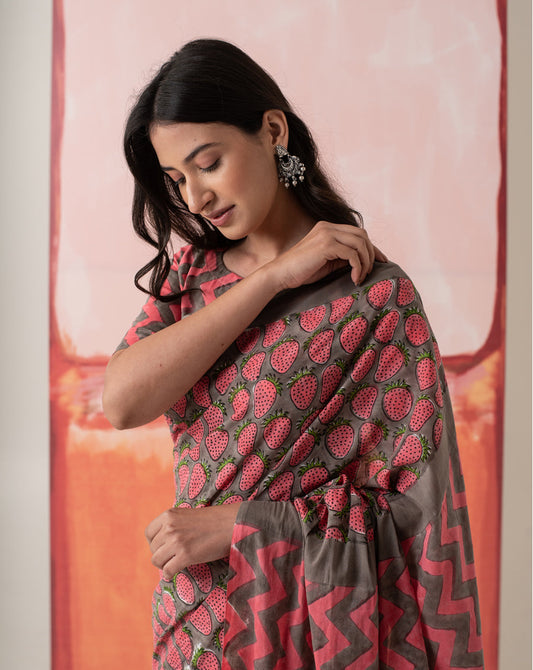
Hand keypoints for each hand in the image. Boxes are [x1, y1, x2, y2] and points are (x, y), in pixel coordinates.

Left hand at [145, 504, 240, 579]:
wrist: (231, 523)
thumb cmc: (212, 521)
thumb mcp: (187, 516)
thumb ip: (173, 525)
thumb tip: (161, 543)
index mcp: (168, 515)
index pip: (148, 533)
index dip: (154, 543)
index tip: (162, 547)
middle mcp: (169, 527)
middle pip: (153, 549)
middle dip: (161, 555)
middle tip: (172, 557)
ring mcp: (177, 541)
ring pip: (157, 561)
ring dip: (165, 565)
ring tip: (175, 564)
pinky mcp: (185, 555)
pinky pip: (168, 571)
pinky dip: (170, 574)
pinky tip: (176, 571)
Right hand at [267, 221, 386, 290]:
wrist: (280, 274)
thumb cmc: (300, 272)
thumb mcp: (327, 262)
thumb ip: (343, 257)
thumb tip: (363, 261)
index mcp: (327, 228)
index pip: (357, 233)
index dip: (372, 247)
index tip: (381, 261)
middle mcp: (328, 226)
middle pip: (362, 235)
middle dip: (371, 254)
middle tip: (370, 272)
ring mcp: (327, 234)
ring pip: (360, 243)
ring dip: (365, 262)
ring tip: (360, 277)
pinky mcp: (326, 245)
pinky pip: (352, 254)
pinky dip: (358, 267)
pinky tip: (354, 279)